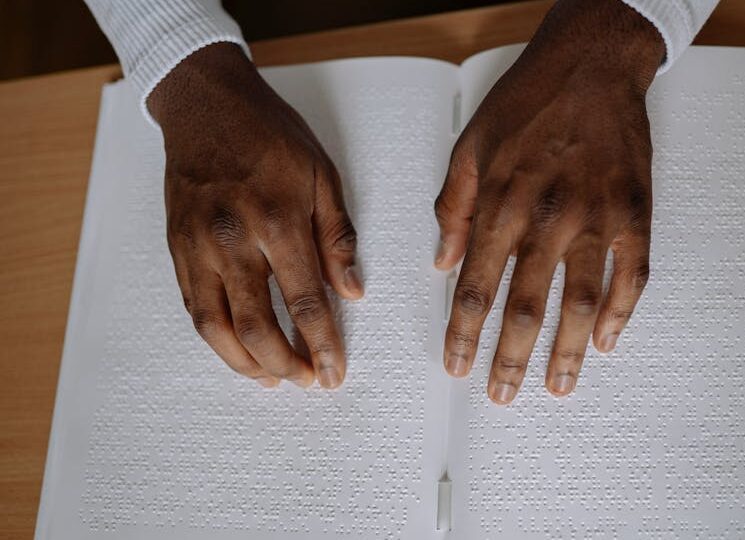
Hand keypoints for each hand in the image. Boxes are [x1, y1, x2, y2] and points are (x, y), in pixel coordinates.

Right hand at [149, 43, 361, 388]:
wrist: (204, 105)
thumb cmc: (269, 136)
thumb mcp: (321, 176)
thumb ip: (337, 238)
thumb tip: (352, 291)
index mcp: (278, 221)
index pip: (305, 302)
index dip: (322, 345)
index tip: (334, 372)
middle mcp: (232, 241)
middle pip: (257, 326)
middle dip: (286, 365)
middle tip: (308, 383)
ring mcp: (197, 248)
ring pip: (216, 328)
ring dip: (245, 364)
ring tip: (273, 379)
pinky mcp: (176, 249)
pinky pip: (194, 308)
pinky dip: (216, 338)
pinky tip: (238, 350)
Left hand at [434, 0, 664, 403]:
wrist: (592, 63)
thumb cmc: (527, 102)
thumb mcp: (470, 146)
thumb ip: (453, 209)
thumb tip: (442, 264)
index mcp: (501, 204)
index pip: (474, 288)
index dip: (462, 334)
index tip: (456, 365)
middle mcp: (547, 218)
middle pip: (525, 308)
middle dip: (508, 359)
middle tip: (501, 396)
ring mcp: (596, 218)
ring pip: (582, 304)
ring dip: (569, 353)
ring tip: (558, 387)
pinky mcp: (635, 212)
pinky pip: (632, 275)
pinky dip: (623, 314)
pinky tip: (610, 342)